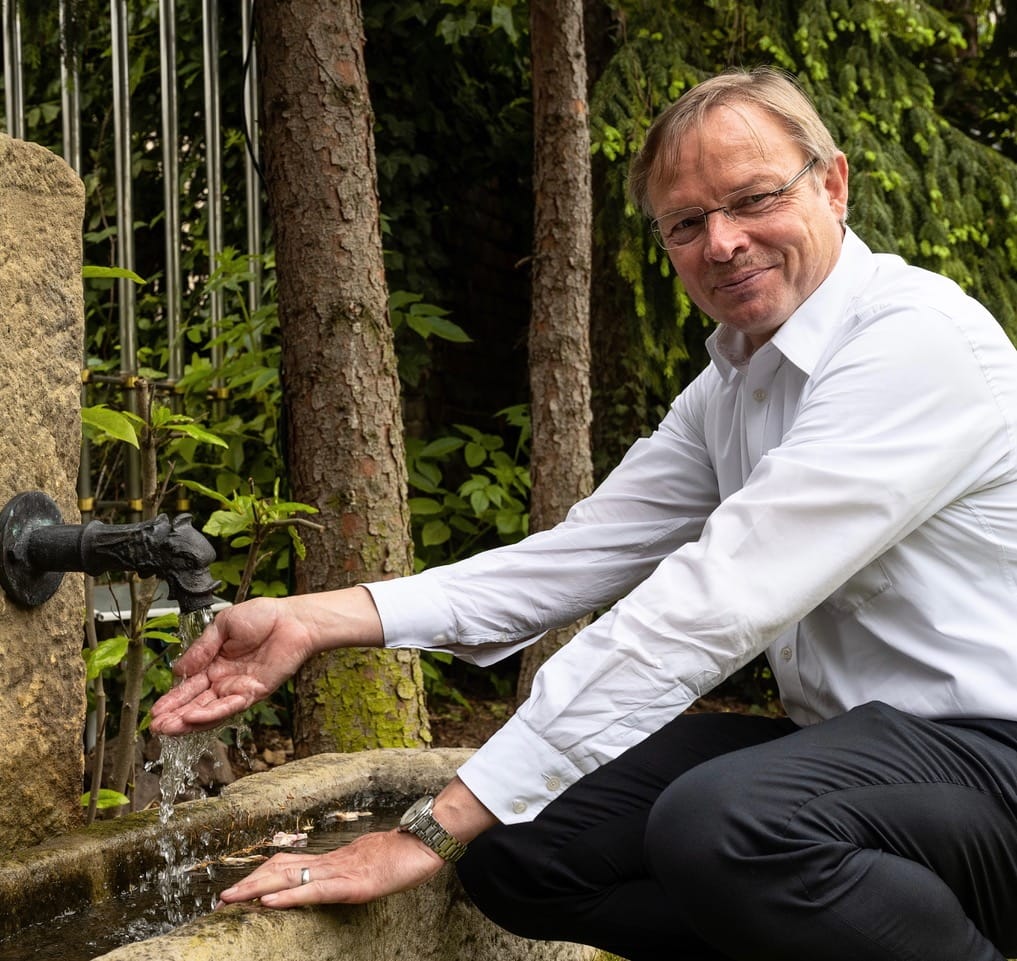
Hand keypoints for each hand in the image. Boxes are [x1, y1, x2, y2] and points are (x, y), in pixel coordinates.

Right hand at [150, 596, 315, 734]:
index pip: (189, 686)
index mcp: (215, 663)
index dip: (172, 699)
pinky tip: (192, 718)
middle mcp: (225, 679)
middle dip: (175, 716)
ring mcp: (239, 688)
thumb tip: (178, 669)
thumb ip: (201, 649)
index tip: (155, 710)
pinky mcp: (255, 692)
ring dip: (188, 721)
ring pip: (210, 710)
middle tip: (155, 727)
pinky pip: (230, 706)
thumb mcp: (223, 626)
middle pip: (196, 703)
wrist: (292, 619)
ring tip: (167, 728)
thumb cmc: (263, 616)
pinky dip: (211, 714)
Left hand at [218, 829, 445, 907]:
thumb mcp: (371, 865)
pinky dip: (289, 897)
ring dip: (257, 890)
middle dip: (249, 884)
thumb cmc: (404, 855)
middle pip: (281, 870)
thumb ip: (350, 872)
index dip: (261, 875)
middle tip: (220, 899)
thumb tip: (332, 880)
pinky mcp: (355, 885)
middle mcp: (332, 864)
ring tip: (231, 898)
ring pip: (291, 880)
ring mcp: (342, 873)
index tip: (237, 888)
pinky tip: (269, 902)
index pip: (289, 865)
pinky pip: (316, 892)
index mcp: (334, 862)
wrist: (427, 842)